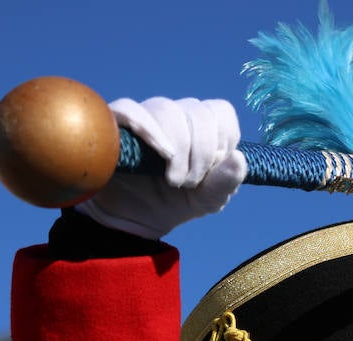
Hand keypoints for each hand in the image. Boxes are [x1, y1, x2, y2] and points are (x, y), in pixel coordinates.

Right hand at [76, 97, 245, 238]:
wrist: (133, 219)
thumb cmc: (173, 203)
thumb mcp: (207, 199)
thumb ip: (226, 182)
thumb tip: (238, 158)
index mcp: (201, 128)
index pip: (220, 111)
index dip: (223, 138)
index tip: (213, 169)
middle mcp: (174, 115)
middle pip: (198, 112)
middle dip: (202, 153)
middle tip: (189, 183)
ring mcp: (145, 116)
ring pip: (168, 110)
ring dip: (178, 151)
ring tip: (173, 180)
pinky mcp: (114, 123)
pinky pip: (131, 110)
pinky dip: (148, 129)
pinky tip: (160, 152)